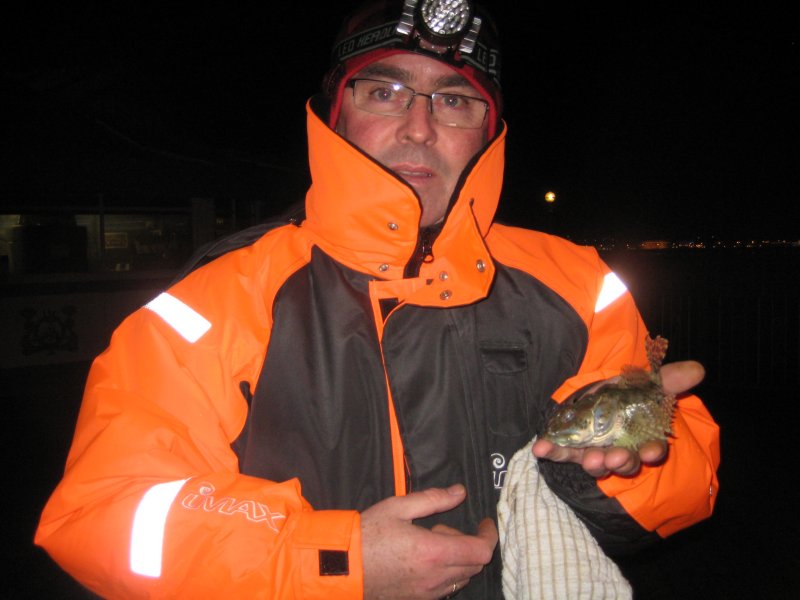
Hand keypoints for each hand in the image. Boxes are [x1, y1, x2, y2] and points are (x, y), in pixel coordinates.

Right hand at [361, 484, 497, 598]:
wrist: (341, 567)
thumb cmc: (367, 534)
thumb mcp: (399, 506)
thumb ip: (434, 499)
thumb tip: (459, 492)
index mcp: (433, 552)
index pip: (481, 551)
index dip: (489, 536)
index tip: (485, 523)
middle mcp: (435, 577)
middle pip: (475, 565)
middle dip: (469, 544)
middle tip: (442, 529)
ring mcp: (427, 592)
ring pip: (462, 578)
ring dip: (458, 560)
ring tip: (431, 544)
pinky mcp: (418, 599)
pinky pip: (446, 588)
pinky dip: (446, 573)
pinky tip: (423, 560)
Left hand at [532, 360, 704, 477]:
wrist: (596, 394)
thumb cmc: (629, 392)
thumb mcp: (648, 381)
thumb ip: (670, 378)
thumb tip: (697, 369)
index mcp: (643, 437)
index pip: (653, 448)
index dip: (653, 450)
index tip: (652, 451)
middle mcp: (620, 449)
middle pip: (624, 461)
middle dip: (620, 461)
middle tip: (614, 458)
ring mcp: (595, 450)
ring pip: (595, 462)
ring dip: (592, 463)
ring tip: (589, 459)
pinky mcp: (571, 448)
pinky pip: (562, 451)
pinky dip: (551, 450)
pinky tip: (541, 448)